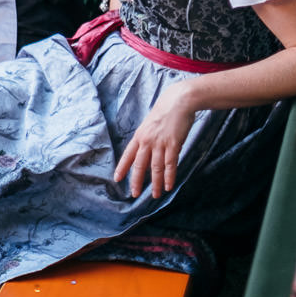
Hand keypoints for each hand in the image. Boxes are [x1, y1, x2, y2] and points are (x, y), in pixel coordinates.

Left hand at [114, 84, 196, 198]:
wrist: (178, 101)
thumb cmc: (165, 112)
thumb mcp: (150, 125)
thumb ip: (147, 139)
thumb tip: (147, 153)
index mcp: (139, 136)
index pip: (128, 155)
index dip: (122, 168)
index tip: (117, 179)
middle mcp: (147, 141)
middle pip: (139, 165)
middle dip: (136, 181)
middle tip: (135, 194)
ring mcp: (160, 143)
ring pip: (155, 168)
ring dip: (155, 183)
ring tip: (156, 195)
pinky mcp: (173, 144)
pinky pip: (170, 164)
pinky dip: (169, 177)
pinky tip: (169, 186)